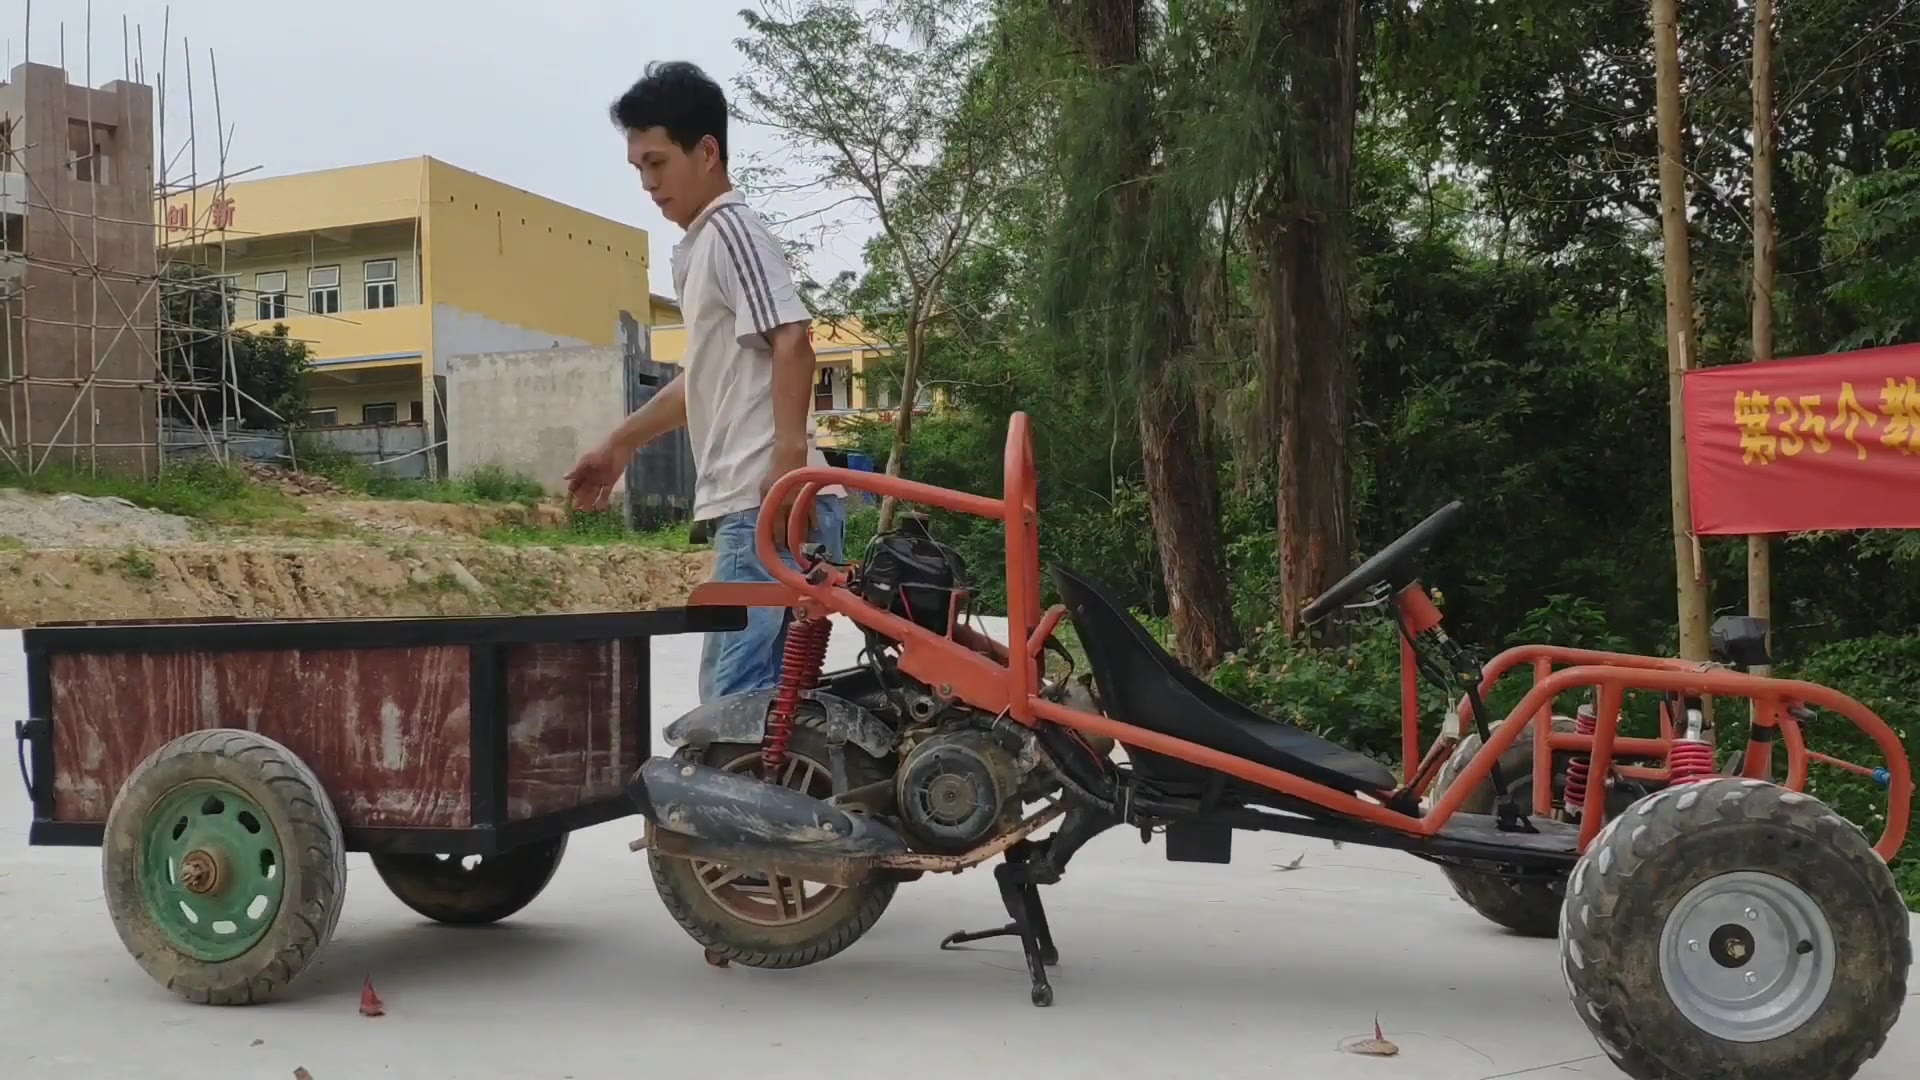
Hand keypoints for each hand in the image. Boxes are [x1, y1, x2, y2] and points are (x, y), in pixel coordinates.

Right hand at [563, 440, 624, 511]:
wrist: (619, 448)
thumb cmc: (601, 451)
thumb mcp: (587, 460)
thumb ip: (577, 469)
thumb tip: (564, 477)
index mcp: (583, 470)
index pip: (575, 483)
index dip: (572, 491)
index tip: (568, 500)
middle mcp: (591, 477)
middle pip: (584, 490)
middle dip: (580, 499)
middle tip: (577, 509)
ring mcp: (600, 480)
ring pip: (594, 493)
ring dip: (590, 501)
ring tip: (587, 510)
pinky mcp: (610, 481)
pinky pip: (606, 492)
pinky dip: (603, 499)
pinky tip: (600, 507)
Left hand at [761, 437, 811, 553]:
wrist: (791, 457)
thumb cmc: (774, 472)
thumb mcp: (764, 488)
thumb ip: (764, 504)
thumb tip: (763, 519)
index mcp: (777, 505)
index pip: (776, 529)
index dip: (776, 540)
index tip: (776, 548)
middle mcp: (790, 508)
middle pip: (790, 530)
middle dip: (789, 542)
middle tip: (788, 551)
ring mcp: (802, 504)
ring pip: (803, 526)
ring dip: (802, 538)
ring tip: (802, 547)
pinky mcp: (811, 500)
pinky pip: (813, 516)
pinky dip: (813, 525)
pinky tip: (814, 532)